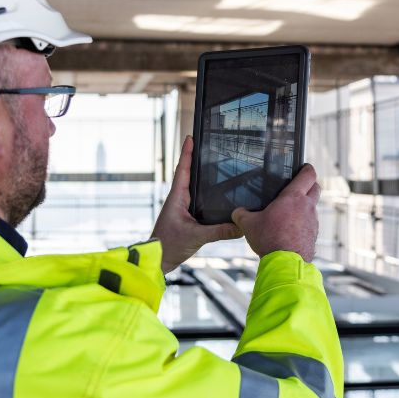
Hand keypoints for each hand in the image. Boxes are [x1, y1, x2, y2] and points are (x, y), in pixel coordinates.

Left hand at [151, 136, 242, 273]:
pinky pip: (195, 199)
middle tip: (203, 144)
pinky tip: (212, 193)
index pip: (183, 170)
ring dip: (198, 174)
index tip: (190, 137)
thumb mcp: (196, 237)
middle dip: (194, 158)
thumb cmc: (169, 245)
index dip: (187, 153)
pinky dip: (202, 192)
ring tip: (210, 162)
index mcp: (177, 198)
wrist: (157, 260)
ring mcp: (181, 208)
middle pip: (187, 174)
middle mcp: (178, 199)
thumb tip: (241, 226)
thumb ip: (219, 231)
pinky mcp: (185, 217)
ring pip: (191, 186)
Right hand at [231, 164, 319, 261]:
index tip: (303, 167)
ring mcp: (313, 221)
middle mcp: (307, 207)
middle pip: (316, 188)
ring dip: (305, 206)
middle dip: (309, 184)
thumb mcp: (249, 225)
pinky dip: (303, 223)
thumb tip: (237, 213)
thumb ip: (242, 215)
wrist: (285, 263)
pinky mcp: (313, 235)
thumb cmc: (269, 240)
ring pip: (313, 207)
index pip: (308, 174)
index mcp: (293, 197)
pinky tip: (291, 229)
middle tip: (299, 186)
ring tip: (290, 212)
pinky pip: (310, 223)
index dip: (307, 168)